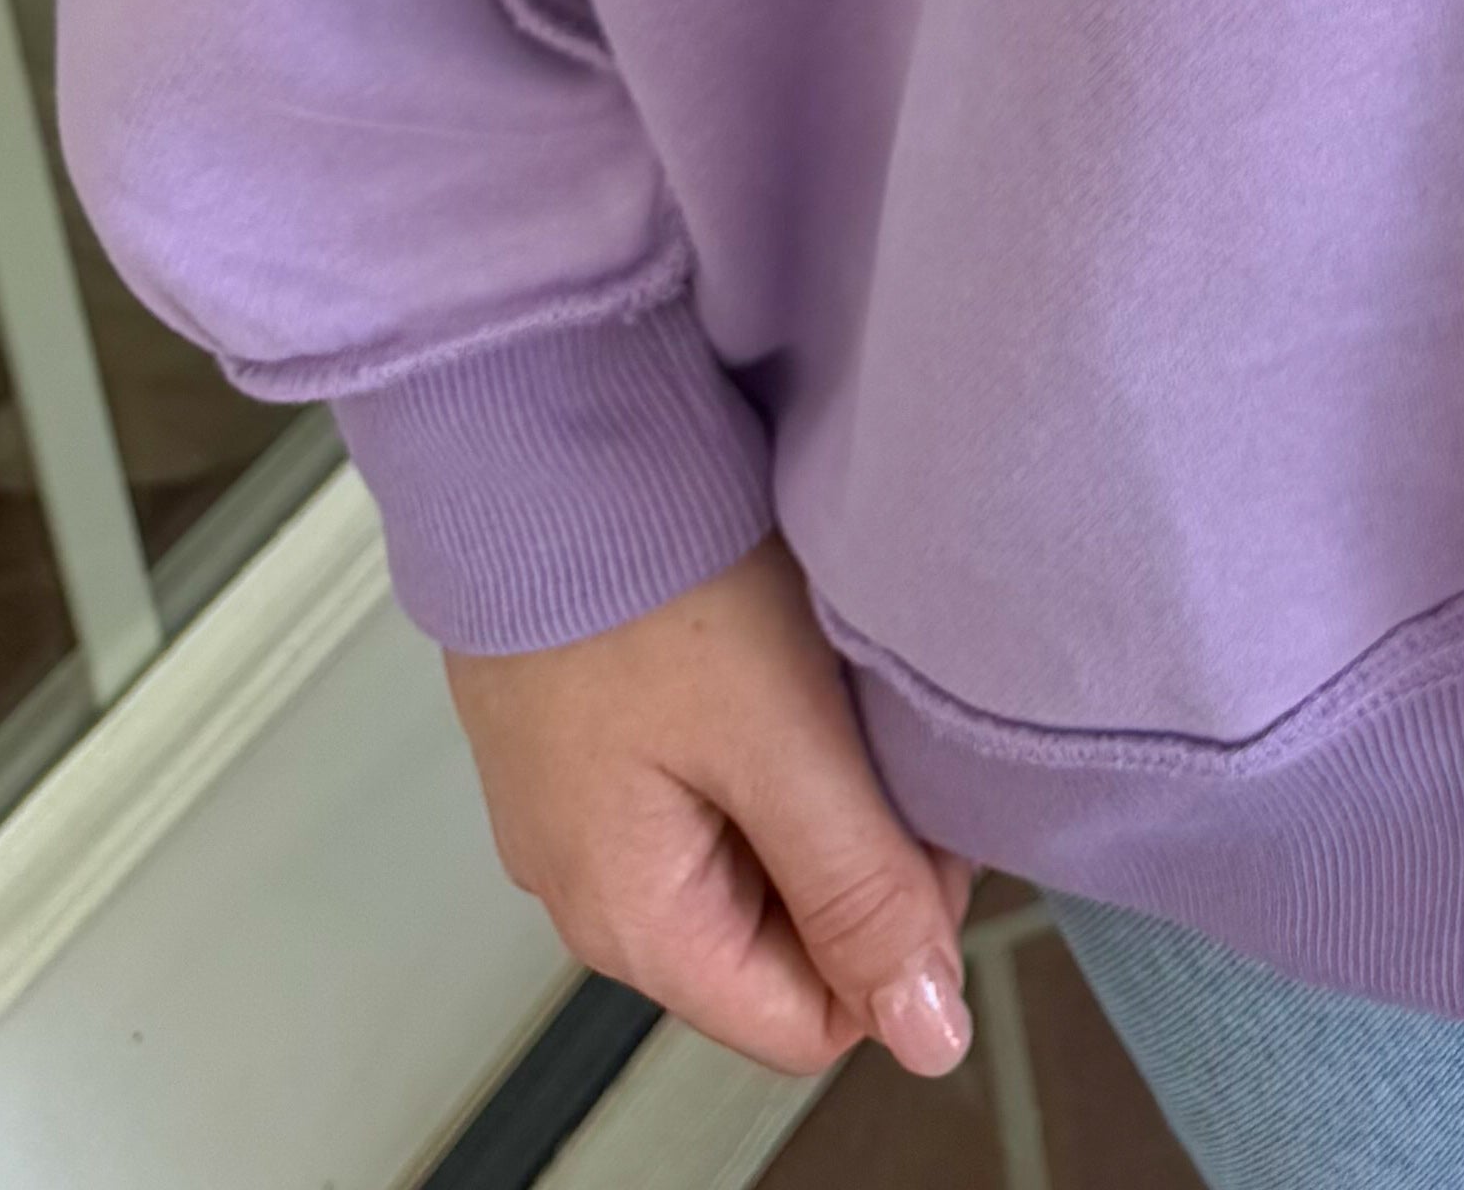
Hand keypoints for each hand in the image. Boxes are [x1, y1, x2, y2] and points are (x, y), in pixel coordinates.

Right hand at [444, 534, 979, 1080]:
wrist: (535, 428)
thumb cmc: (640, 572)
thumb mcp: (780, 739)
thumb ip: (858, 889)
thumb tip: (927, 1034)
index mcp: (632, 919)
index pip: (805, 1024)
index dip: (896, 941)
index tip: (929, 828)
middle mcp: (595, 882)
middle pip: (781, 940)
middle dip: (859, 854)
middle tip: (885, 732)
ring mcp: (590, 804)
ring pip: (753, 849)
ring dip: (818, 783)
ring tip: (833, 678)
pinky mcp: (598, 728)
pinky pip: (713, 777)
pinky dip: (770, 729)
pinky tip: (784, 650)